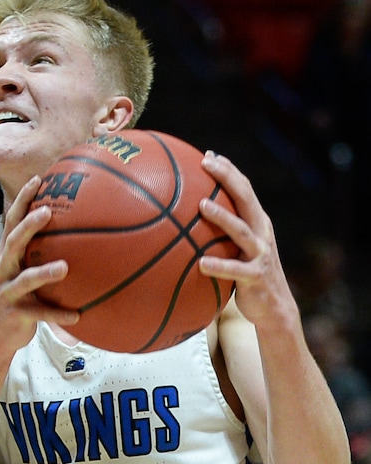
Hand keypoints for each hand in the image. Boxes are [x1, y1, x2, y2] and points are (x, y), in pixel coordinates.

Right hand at [0, 175, 78, 351]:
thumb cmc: (17, 298)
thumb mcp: (24, 271)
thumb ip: (41, 252)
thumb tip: (78, 229)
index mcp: (7, 256)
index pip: (12, 222)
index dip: (22, 200)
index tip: (38, 179)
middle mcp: (3, 270)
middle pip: (13, 243)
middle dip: (28, 226)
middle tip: (47, 211)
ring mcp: (7, 293)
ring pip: (24, 280)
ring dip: (43, 273)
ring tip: (65, 268)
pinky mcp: (14, 315)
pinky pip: (38, 314)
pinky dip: (57, 314)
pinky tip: (77, 315)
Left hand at [198, 151, 294, 327]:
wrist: (275, 308)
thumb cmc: (248, 274)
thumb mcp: (237, 249)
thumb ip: (221, 232)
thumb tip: (188, 218)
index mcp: (257, 223)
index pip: (244, 189)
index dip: (228, 170)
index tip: (208, 155)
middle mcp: (261, 233)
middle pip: (246, 199)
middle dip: (228, 178)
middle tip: (206, 164)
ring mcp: (260, 254)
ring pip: (240, 231)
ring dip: (222, 216)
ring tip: (201, 205)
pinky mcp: (255, 277)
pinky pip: (236, 270)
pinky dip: (220, 266)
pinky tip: (201, 264)